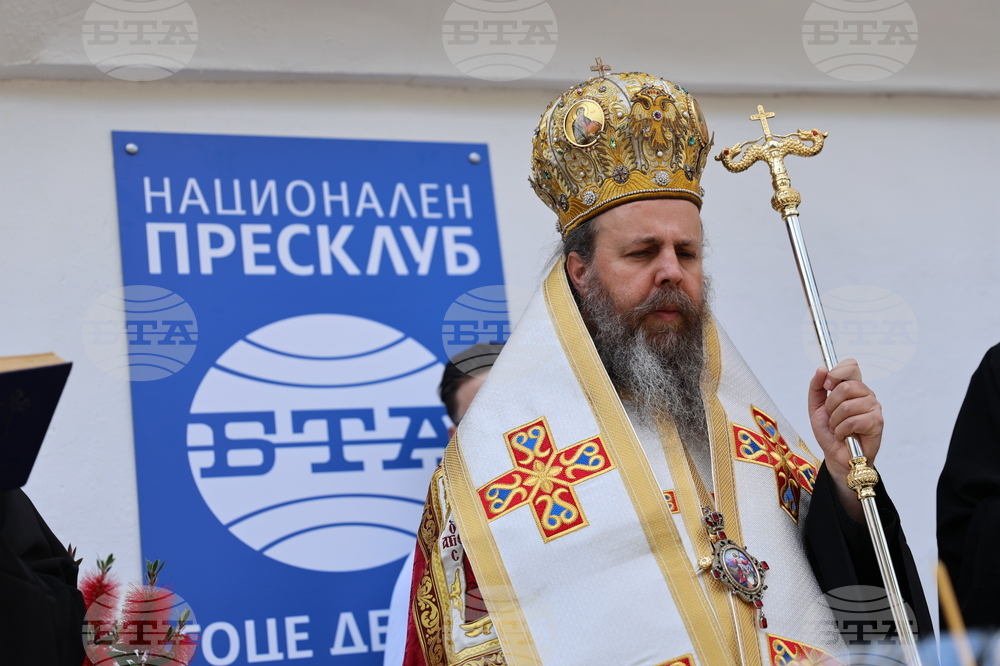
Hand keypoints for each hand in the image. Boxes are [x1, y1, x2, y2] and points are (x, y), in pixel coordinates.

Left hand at [808, 359, 882, 520]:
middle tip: (831, 416)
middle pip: (845, 387)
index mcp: (853, 388)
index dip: (837, 373)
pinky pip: (852, 421)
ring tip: (838, 428)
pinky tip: (844, 435)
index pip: (851, 366)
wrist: (837, 456)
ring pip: (847, 406)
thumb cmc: (830, 432)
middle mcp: (867, 394)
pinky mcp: (877, 422)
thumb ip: (816, 387)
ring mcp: (874, 407)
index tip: (827, 386)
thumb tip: (821, 369)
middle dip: (830, 405)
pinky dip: (841, 431)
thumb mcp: (817, 407)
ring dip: (835, 421)